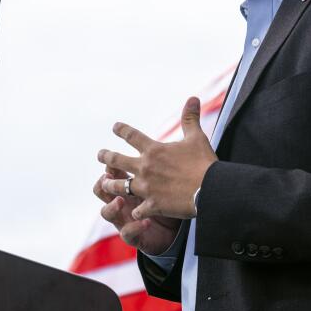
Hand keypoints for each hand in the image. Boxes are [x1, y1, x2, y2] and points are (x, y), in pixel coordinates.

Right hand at [93, 168, 180, 254]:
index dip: (111, 167)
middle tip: (107, 178)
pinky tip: (146, 221)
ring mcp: (124, 219)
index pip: (113, 174)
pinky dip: (136, 226)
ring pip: (106, 212)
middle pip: (102, 190)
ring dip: (112, 206)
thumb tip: (164, 143)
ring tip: (121, 200)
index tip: (113, 160)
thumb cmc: (166, 201)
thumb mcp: (161, 183)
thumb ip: (159, 166)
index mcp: (127, 187)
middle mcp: (122, 203)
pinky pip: (128, 232)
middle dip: (102, 183)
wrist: (173, 232)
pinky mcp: (133, 236)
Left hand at [97, 96, 217, 220]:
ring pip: (119, 186)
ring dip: (111, 184)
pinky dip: (134, 212)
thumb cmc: (203, 162)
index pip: (133, 136)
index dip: (122, 130)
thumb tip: (193, 97)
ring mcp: (146, 188)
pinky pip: (137, 210)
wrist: (210, 188)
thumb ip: (190, 118)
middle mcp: (145, 168)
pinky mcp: (152, 205)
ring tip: (104, 183)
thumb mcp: (197, 137)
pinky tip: (132, 213)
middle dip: (106, 157)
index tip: (115, 127)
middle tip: (100, 155)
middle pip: (117, 161)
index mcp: (154, 150)